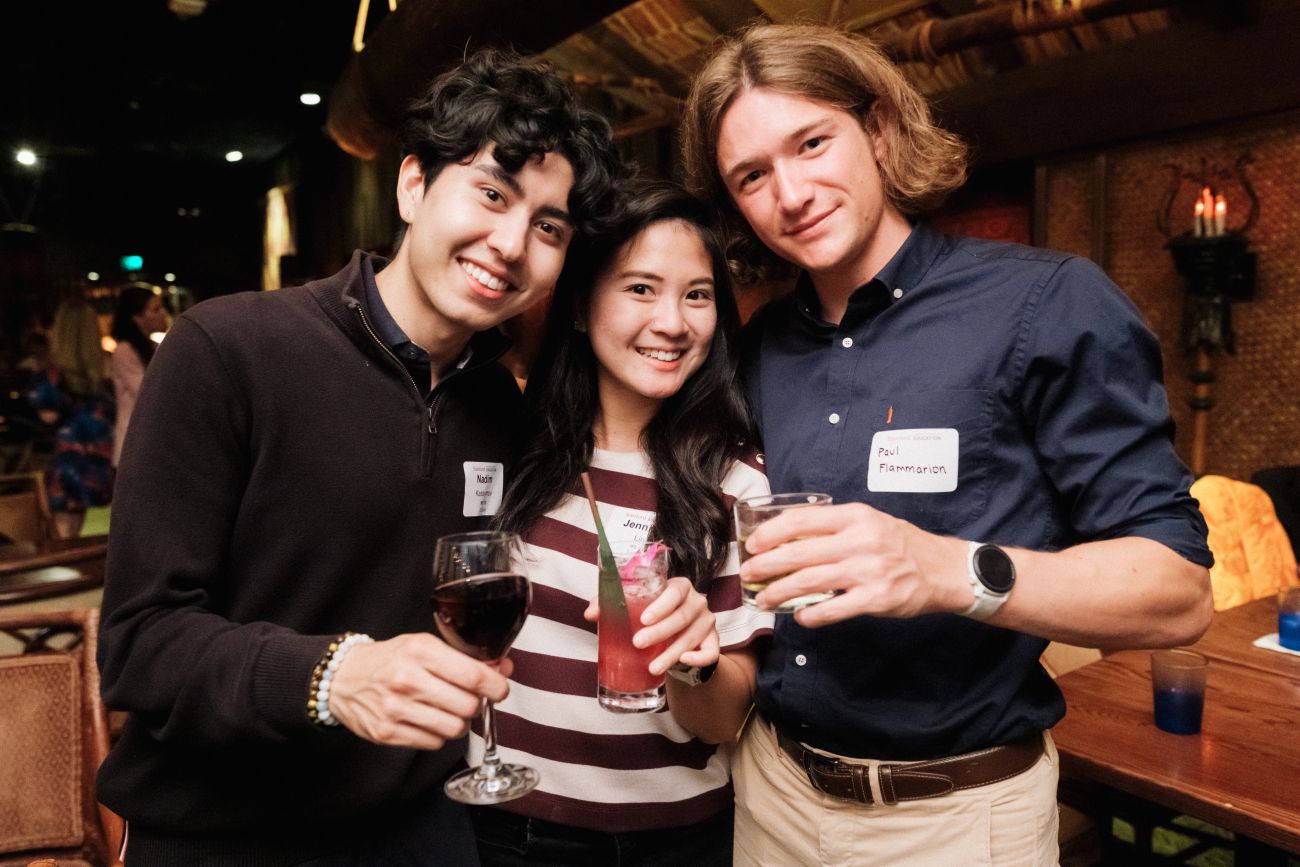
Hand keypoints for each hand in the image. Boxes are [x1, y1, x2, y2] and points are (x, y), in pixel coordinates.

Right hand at [326, 632, 511, 748]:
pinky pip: (434, 742)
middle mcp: (406, 679)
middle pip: (467, 705)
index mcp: (419, 650)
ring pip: (454, 728)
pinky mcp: (387, 733)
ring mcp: (395, 709)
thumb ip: (462, 657)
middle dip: (476, 704)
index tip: (500, 689)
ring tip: (449, 711)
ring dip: (459, 722)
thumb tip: (503, 669)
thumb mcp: (424, 645)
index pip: (472, 674)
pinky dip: (438, 734)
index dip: (495, 685)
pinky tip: (428, 720)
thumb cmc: (390, 659)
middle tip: (470, 698)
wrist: (342, 678)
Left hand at [583, 577, 719, 675]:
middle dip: (659, 632)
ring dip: (671, 653)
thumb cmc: (653, 616)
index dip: (661, 605)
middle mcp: (697, 602)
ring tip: (653, 666)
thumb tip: (589, 613)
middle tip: (638, 643)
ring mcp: (707, 622)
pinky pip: (711, 652)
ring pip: (691, 638)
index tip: (643, 619)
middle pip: (681, 616)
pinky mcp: (713, 641)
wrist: (677, 635)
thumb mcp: (636, 607)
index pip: (674, 591)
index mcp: (680, 587)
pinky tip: (684, 661)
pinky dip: (699, 658)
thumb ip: (612, 604)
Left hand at [741, 503, 970, 626]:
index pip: (801, 520)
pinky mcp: (876, 599)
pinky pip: (832, 609)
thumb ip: (834, 527)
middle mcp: (860, 541)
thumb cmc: (902, 545)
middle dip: (765, 566)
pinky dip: (810, 615)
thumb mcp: (870, 522)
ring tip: (763, 600)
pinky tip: (799, 616)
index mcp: (855, 517)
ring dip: (779, 593)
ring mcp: (868, 571)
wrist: (944, 569)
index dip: (770, 534)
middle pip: (798, 553)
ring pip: (809, 582)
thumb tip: (788, 538)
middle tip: (747, 576)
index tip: (753, 545)